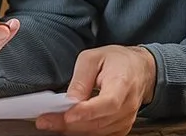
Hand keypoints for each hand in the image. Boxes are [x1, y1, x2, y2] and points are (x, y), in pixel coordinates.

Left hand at [36, 46, 156, 135]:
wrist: (140, 70)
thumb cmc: (117, 61)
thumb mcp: (93, 58)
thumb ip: (81, 79)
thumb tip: (70, 99)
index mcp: (123, 82)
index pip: (107, 103)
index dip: (87, 112)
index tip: (67, 115)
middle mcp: (127, 104)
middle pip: (98, 121)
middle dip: (68, 124)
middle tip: (45, 121)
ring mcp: (126, 118)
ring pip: (97, 131)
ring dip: (72, 129)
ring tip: (50, 123)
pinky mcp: (121, 127)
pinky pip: (100, 135)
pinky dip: (82, 131)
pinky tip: (67, 126)